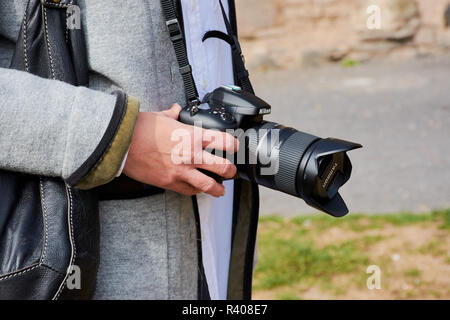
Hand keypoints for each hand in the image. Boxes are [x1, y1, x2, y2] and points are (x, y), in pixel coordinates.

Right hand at [123, 104, 238, 196]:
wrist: (122, 143)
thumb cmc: (141, 128)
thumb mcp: (161, 116)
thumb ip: (172, 114)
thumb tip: (175, 109)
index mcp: (193, 136)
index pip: (224, 140)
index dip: (234, 144)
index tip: (235, 146)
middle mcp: (192, 155)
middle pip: (223, 167)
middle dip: (231, 171)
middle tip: (231, 171)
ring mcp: (182, 171)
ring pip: (210, 185)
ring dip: (218, 189)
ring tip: (221, 190)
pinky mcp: (170, 182)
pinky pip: (189, 191)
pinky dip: (195, 191)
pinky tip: (197, 189)